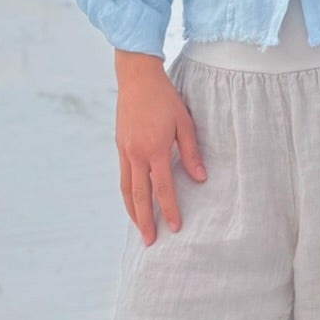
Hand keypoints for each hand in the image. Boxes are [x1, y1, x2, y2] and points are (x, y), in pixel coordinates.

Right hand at [113, 50, 206, 244]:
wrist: (137, 78)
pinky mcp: (119, 146)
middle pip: (139, 195)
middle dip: (145, 220)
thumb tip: (200, 178)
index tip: (175, 227)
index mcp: (154, 149)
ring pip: (126, 189)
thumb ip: (191, 152)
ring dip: (132, 211)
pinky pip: (123, 176)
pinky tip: (133, 201)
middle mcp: (136, 154)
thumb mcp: (184, 122)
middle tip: (150, 241)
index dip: (169, 209)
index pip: (163, 188)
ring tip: (139, 228)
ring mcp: (124, 151)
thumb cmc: (165, 98)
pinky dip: (127, 193)